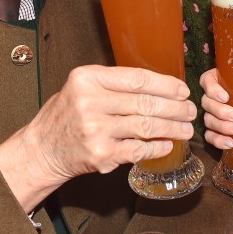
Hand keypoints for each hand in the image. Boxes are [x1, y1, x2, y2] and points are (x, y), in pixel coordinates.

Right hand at [0, 65, 194, 210]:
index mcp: (87, 79)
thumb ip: (114, 84)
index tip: (182, 90)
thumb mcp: (83, 87)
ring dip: (172, 128)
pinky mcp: (100, 154)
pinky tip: (167, 144)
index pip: (137, 79)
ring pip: (146, 126)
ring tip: (186, 129)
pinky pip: (138, 150)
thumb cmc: (67, 114)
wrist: (42, 148)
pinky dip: (157, 147)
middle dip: (175, 108)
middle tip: (190, 111)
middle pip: (145, 103)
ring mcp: (95, 130)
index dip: (165, 84)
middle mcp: (90, 102)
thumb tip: (160, 86)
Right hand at [199, 68, 232, 149]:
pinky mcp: (211, 129)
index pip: (207, 82)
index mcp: (215, 81)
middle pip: (208, 104)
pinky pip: (209, 136)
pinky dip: (218, 140)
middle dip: (223, 112)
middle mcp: (209, 97)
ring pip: (208, 120)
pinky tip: (230, 143)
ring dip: (224, 127)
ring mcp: (208, 114)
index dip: (213, 90)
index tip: (225, 97)